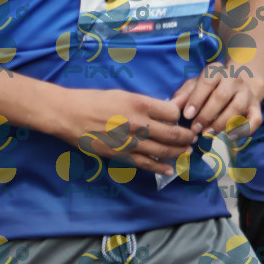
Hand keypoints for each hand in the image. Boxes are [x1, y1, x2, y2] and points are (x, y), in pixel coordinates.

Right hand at [52, 88, 192, 176]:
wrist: (69, 115)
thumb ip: (144, 103)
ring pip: (164, 150)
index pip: (172, 112)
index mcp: (140, 104)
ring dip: (179, 152)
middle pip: (174, 133)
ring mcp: (132, 142)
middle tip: (193, 137)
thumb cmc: (94, 100)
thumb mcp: (122, 94)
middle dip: (187, 136)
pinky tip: (169, 169)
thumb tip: (164, 111)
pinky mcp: (122, 155)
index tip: (182, 117)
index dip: (180, 115)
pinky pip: (147, 164)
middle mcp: (139, 124)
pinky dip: (161, 167)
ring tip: (186, 151)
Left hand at [172, 67, 263, 144]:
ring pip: (237, 108)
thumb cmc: (210, 87)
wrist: (240, 83)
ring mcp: (247, 93)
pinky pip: (255, 120)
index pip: (207, 82)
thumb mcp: (195, 85)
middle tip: (195, 128)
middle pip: (221, 96)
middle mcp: (235, 79)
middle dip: (206, 115)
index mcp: (217, 70)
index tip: (187, 115)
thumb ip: (183, 94)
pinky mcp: (257, 108)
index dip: (196, 99)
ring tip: (207, 133)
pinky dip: (243, 130)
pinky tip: (229, 136)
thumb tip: (173, 104)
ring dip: (221, 123)